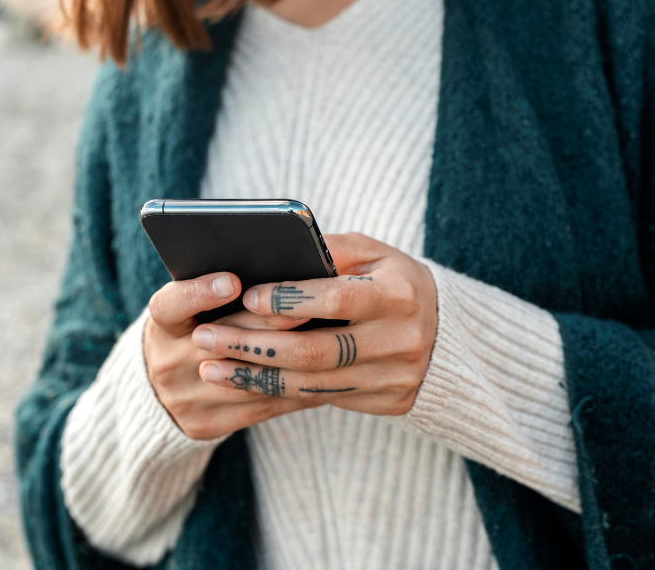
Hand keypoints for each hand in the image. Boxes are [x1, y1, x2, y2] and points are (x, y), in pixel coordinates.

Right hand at [144, 272, 322, 439]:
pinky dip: (296, 389)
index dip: (199, 293)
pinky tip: (325, 373)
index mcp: (162, 325)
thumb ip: (221, 289)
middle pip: (219, 343)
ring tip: (325, 341)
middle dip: (265, 325)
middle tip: (304, 308)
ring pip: (245, 378)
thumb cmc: (195, 331)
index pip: (169, 305)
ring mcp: (184, 398)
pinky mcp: (205, 425)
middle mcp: (167, 362)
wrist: (161, 394)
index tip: (233, 281)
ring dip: (288, 360)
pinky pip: (261, 406)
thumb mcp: (192, 309)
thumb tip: (274, 266)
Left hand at [191, 233, 438, 415]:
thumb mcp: (376, 254)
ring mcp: (393, 377)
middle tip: (205, 338)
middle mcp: (399, 340)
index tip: (245, 297)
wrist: (449, 337)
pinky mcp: (385, 402)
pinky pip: (320, 399)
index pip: (335, 298)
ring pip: (311, 383)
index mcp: (398, 294)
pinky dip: (277, 391)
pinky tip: (243, 383)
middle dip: (253, 346)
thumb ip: (331, 251)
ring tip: (210, 368)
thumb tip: (275, 254)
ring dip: (254, 376)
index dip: (287, 299)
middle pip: (315, 350)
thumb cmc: (397, 282)